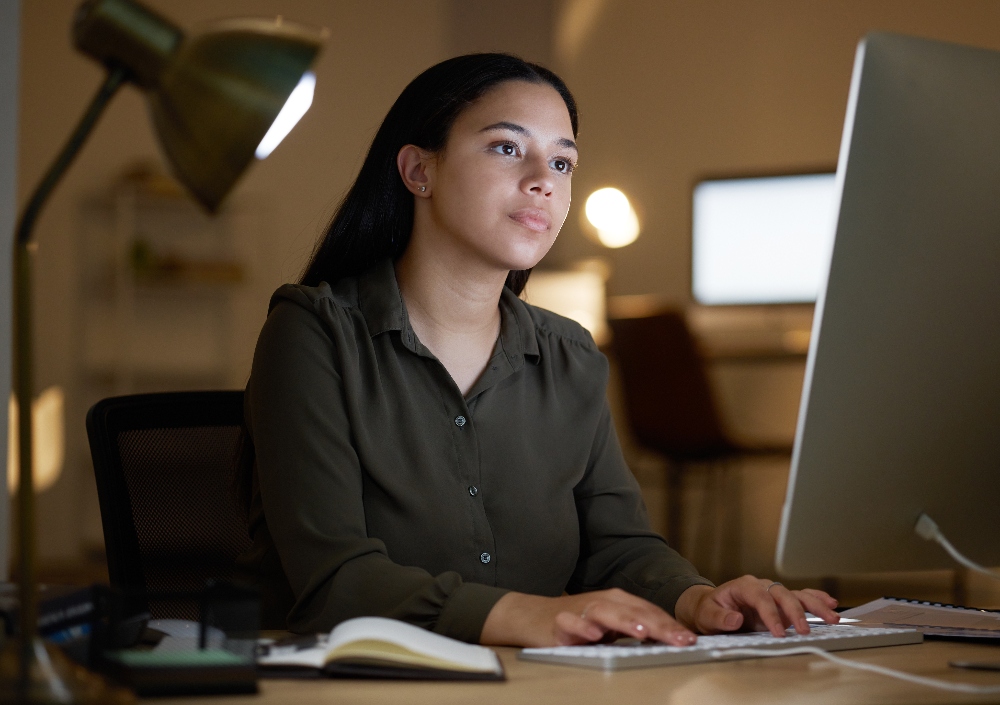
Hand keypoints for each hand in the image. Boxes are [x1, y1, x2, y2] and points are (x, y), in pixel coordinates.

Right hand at [480, 588, 697, 647]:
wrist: (533, 616)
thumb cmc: (578, 622)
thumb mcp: (610, 625)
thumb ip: (635, 629)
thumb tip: (670, 639)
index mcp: (619, 602)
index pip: (649, 612)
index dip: (670, 625)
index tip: (689, 640)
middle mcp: (603, 602)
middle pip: (634, 611)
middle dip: (659, 625)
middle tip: (679, 639)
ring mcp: (581, 610)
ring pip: (606, 612)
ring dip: (625, 622)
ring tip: (643, 633)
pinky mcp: (559, 621)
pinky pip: (571, 623)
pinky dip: (582, 627)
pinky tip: (594, 635)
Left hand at [674, 576, 839, 636]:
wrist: (710, 607)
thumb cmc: (708, 610)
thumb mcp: (707, 615)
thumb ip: (720, 617)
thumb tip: (735, 619)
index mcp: (743, 586)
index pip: (760, 597)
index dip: (770, 614)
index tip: (778, 632)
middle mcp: (761, 586)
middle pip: (782, 594)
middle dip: (795, 612)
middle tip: (804, 630)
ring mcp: (772, 594)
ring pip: (796, 595)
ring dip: (815, 605)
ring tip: (832, 616)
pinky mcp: (780, 603)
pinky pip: (800, 598)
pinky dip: (815, 599)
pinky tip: (830, 604)